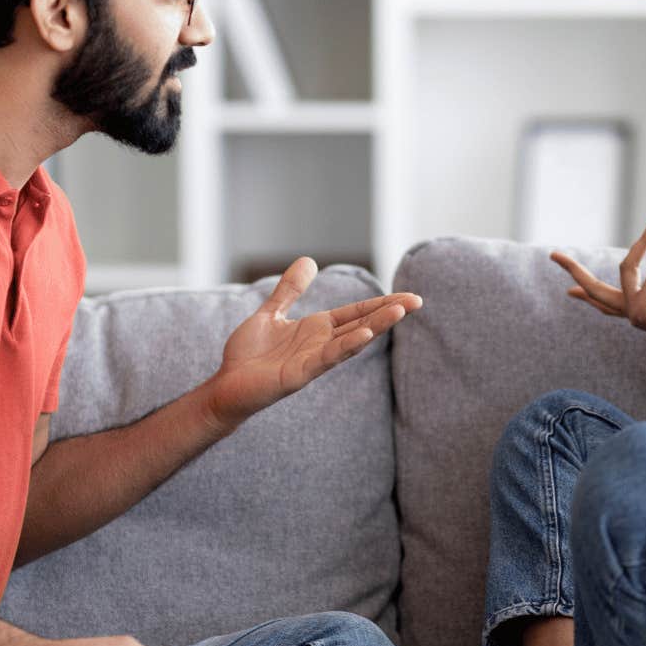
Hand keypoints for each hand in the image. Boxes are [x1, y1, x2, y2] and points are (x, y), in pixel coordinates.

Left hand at [206, 257, 421, 425]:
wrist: (227, 385)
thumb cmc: (248, 355)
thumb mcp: (271, 314)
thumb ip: (290, 290)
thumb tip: (309, 260)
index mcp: (317, 329)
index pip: (356, 314)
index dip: (380, 304)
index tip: (407, 297)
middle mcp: (321, 344)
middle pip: (362, 324)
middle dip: (389, 313)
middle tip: (418, 301)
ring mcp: (313, 360)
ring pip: (351, 340)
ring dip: (376, 327)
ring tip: (400, 312)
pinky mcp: (299, 375)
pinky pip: (327, 358)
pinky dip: (346, 347)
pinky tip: (364, 336)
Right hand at [552, 216, 645, 356]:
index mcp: (642, 308)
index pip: (607, 302)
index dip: (587, 294)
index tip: (570, 291)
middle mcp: (633, 311)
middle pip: (594, 291)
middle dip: (574, 271)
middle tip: (553, 254)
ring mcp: (634, 311)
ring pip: (624, 268)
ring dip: (643, 241)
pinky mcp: (641, 309)